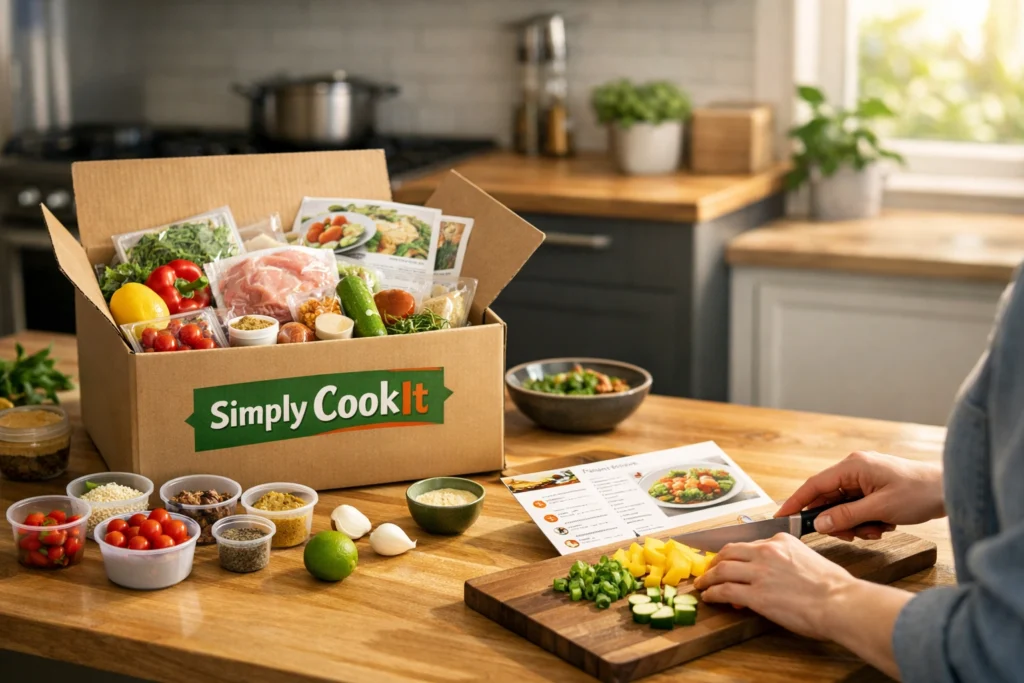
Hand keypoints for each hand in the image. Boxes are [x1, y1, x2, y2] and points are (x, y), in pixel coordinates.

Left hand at [693, 533, 857, 638]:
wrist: (840, 602)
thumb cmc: (834, 586)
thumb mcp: (808, 560)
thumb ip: (786, 562)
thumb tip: (774, 576)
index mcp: (780, 540)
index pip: (749, 544)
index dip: (736, 556)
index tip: (730, 563)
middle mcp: (766, 552)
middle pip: (729, 552)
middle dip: (715, 561)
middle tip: (708, 569)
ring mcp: (759, 572)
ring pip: (721, 569)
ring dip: (708, 577)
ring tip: (702, 584)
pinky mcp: (756, 594)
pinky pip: (724, 590)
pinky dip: (712, 593)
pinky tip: (709, 597)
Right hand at [776, 451, 944, 540]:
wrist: (950, 490)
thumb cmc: (919, 493)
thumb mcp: (880, 509)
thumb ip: (846, 516)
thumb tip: (819, 524)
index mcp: (852, 466)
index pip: (814, 485)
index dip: (796, 502)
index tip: (781, 517)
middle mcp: (854, 469)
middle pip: (828, 499)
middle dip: (837, 520)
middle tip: (851, 534)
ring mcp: (864, 478)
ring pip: (843, 506)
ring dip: (856, 523)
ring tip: (877, 529)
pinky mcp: (873, 488)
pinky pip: (857, 507)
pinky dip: (866, 520)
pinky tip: (883, 524)